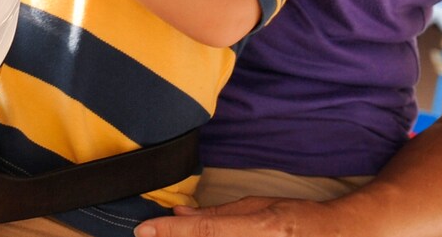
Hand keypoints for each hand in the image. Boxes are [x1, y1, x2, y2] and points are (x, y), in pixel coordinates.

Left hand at [135, 196, 354, 236]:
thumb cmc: (298, 219)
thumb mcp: (257, 207)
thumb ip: (217, 214)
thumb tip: (178, 215)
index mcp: (259, 229)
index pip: (206, 231)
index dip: (171, 233)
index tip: (143, 231)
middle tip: (155, 234)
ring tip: (177, 235)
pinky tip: (198, 236)